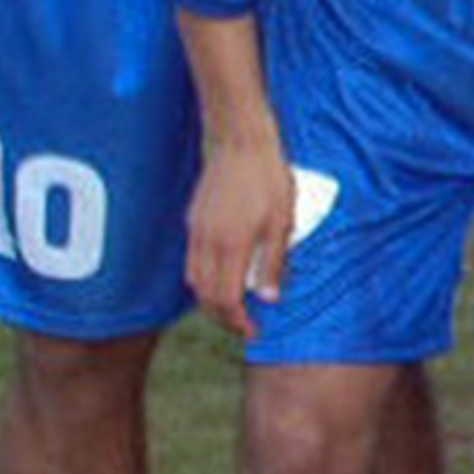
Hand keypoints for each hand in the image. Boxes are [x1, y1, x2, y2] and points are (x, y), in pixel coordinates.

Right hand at [185, 134, 299, 339]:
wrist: (242, 143)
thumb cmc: (269, 180)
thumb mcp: (282, 223)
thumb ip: (273, 263)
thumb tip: (268, 298)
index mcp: (231, 245)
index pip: (225, 299)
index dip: (237, 321)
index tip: (252, 331)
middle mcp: (207, 242)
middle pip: (205, 295)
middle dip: (222, 316)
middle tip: (243, 324)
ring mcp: (196, 231)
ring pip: (193, 279)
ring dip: (210, 299)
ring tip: (233, 305)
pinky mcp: (193, 220)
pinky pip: (191, 260)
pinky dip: (203, 278)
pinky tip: (222, 275)